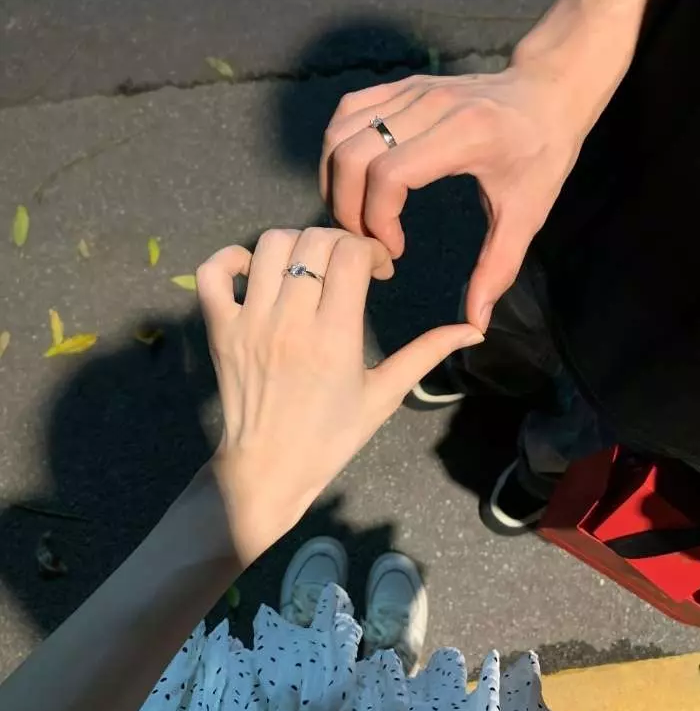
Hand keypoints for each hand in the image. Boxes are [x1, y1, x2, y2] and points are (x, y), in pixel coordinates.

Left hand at [196, 228, 483, 564]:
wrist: (266, 470)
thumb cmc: (330, 435)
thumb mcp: (384, 395)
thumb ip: (426, 354)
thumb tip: (475, 329)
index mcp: (335, 336)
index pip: (350, 255)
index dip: (371, 250)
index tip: (379, 271)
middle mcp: (290, 321)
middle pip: (313, 241)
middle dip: (339, 242)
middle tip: (347, 266)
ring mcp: (249, 322)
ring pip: (268, 246)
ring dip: (296, 245)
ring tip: (308, 267)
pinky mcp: (218, 328)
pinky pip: (213, 273)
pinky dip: (230, 258)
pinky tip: (254, 270)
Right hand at [320, 64, 589, 329]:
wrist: (548, 91)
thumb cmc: (542, 153)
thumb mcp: (528, 214)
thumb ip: (498, 268)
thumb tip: (476, 324)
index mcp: (465, 134)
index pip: (389, 175)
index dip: (378, 219)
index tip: (395, 251)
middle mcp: (431, 104)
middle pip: (352, 154)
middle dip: (346, 207)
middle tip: (366, 241)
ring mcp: (412, 90)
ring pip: (340, 131)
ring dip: (333, 179)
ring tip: (354, 215)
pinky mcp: (402, 85)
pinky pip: (348, 111)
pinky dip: (337, 147)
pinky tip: (350, 178)